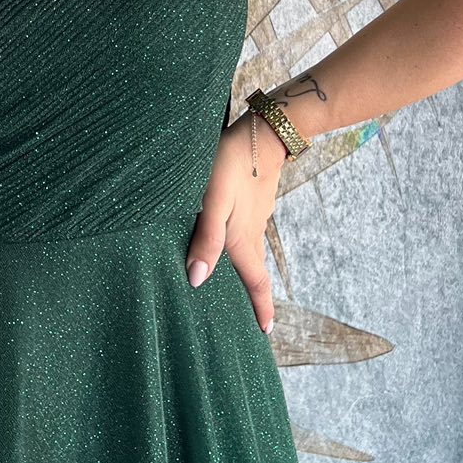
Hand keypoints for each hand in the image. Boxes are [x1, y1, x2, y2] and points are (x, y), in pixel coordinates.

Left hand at [184, 113, 288, 331]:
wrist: (263, 132)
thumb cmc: (232, 163)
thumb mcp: (213, 201)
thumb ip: (206, 238)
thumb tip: (197, 280)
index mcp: (241, 238)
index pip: (255, 281)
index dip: (260, 308)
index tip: (266, 331)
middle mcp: (251, 231)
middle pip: (254, 269)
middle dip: (254, 294)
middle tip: (253, 315)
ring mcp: (255, 215)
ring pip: (249, 250)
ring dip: (246, 269)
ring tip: (235, 281)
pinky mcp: (252, 200)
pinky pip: (247, 231)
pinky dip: (241, 245)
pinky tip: (229, 239)